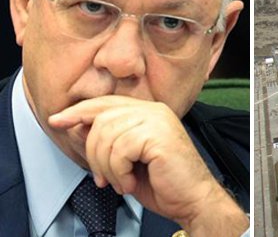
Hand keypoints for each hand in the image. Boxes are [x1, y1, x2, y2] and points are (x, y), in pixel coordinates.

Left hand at [49, 96, 247, 235]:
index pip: (106, 103)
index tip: (58, 121)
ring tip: (120, 182)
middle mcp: (154, 111)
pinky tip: (130, 182)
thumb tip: (75, 128)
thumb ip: (106, 141)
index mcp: (149, 112)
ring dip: (107, 167)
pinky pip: (120, 150)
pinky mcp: (159, 136)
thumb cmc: (165, 184)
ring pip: (107, 136)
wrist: (194, 200)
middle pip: (101, 120)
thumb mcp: (127, 161)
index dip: (78, 111)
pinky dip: (118, 173)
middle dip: (93, 154)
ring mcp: (158, 121)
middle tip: (103, 178)